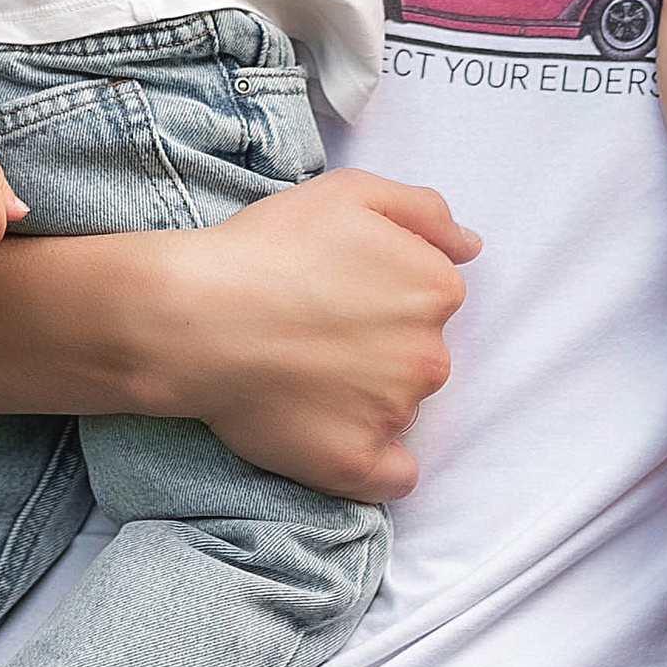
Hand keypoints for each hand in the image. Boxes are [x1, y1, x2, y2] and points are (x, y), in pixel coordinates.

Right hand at [144, 166, 478, 502]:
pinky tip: (338, 438)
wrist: (195, 316)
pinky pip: (394, 476)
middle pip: (419, 357)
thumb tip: (471, 246)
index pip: (432, 302)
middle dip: (379, 349)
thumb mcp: (351, 191)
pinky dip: (375, 462)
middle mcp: (430, 355)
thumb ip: (425, 211)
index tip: (337, 294)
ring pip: (400, 409)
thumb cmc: (266, 247)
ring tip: (302, 376)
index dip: (383, 296)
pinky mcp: (357, 463)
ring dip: (367, 398)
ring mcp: (395, 414)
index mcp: (436, 289)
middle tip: (314, 334)